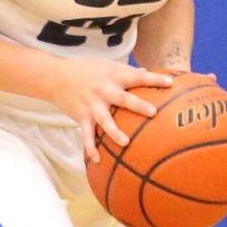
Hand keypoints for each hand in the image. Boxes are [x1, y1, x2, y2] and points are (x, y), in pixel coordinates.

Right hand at [47, 60, 173, 163]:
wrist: (55, 76)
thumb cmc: (85, 70)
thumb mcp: (106, 66)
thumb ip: (125, 71)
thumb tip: (146, 73)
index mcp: (113, 77)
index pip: (137, 77)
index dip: (154, 79)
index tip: (170, 83)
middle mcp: (103, 90)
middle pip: (123, 99)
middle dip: (137, 106)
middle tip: (152, 112)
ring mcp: (92, 105)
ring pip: (105, 120)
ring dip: (114, 132)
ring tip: (125, 142)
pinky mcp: (81, 116)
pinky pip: (87, 135)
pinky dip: (90, 148)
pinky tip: (97, 160)